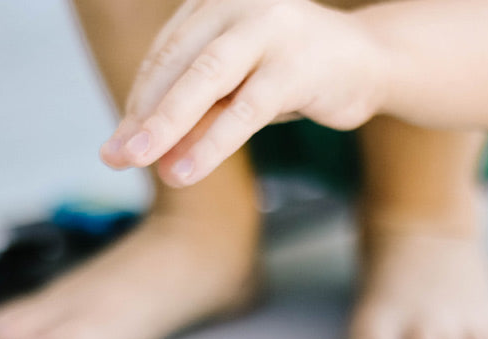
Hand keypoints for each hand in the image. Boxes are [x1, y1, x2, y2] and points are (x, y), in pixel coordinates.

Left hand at [99, 0, 388, 186]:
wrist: (374, 63)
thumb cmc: (297, 74)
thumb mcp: (238, 89)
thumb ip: (196, 112)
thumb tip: (142, 152)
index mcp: (215, 1)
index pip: (165, 53)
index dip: (140, 100)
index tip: (120, 141)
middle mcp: (239, 4)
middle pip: (176, 63)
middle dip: (143, 114)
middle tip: (113, 157)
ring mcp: (270, 29)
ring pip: (204, 80)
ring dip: (168, 125)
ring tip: (140, 163)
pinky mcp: (296, 65)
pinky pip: (244, 110)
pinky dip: (212, 144)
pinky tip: (186, 172)